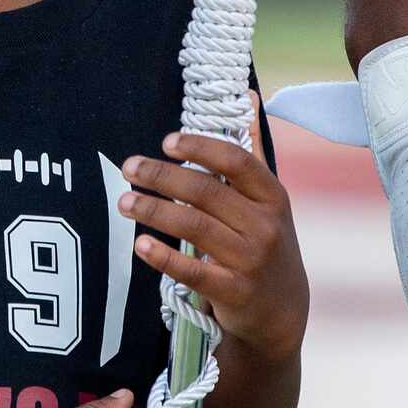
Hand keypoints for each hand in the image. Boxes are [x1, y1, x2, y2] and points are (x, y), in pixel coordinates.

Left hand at [118, 132, 307, 365]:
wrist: (282, 311)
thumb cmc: (265, 244)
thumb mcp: (268, 201)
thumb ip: (251, 152)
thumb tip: (246, 96)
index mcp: (273, 196)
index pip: (236, 161)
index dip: (200, 147)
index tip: (167, 142)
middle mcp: (265, 226)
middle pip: (207, 193)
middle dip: (163, 177)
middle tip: (129, 168)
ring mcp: (251, 260)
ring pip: (195, 227)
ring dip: (155, 211)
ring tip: (124, 202)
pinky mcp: (234, 292)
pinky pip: (194, 271)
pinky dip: (165, 257)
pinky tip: (141, 245)